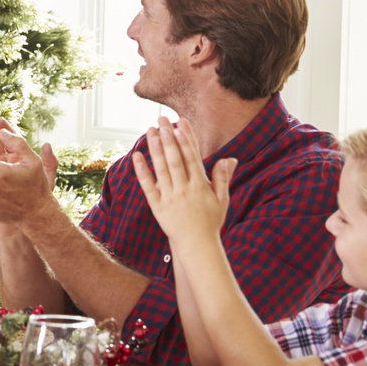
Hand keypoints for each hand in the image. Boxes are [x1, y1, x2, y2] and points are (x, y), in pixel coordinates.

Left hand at [129, 116, 234, 245]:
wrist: (197, 245)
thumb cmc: (210, 221)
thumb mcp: (222, 199)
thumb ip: (223, 177)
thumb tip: (229, 158)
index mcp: (200, 185)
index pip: (192, 157)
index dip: (186, 139)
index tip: (180, 123)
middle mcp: (185, 189)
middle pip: (175, 159)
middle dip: (168, 138)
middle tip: (162, 120)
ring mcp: (170, 197)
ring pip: (162, 169)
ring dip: (156, 149)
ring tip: (150, 131)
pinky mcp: (158, 206)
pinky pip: (148, 186)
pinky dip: (142, 171)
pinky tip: (137, 156)